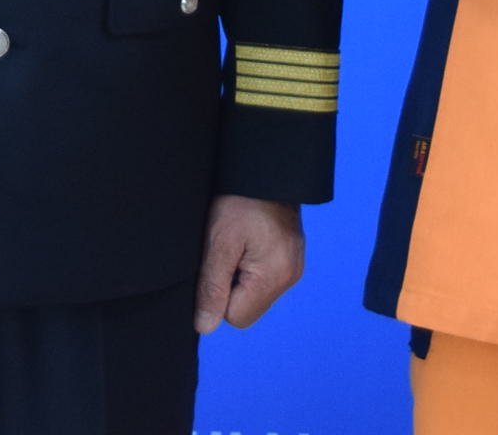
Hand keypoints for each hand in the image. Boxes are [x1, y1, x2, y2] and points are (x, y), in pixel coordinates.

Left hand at [194, 195, 303, 333]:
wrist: (266, 170)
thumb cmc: (241, 201)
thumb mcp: (219, 243)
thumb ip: (211, 287)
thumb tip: (205, 326)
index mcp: (274, 277)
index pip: (235, 317)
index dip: (217, 295)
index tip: (218, 264)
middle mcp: (289, 278)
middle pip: (247, 309)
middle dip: (230, 288)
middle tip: (227, 252)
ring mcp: (293, 269)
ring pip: (254, 295)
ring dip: (240, 277)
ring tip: (238, 245)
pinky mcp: (291, 259)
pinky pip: (264, 280)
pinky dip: (251, 268)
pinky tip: (248, 243)